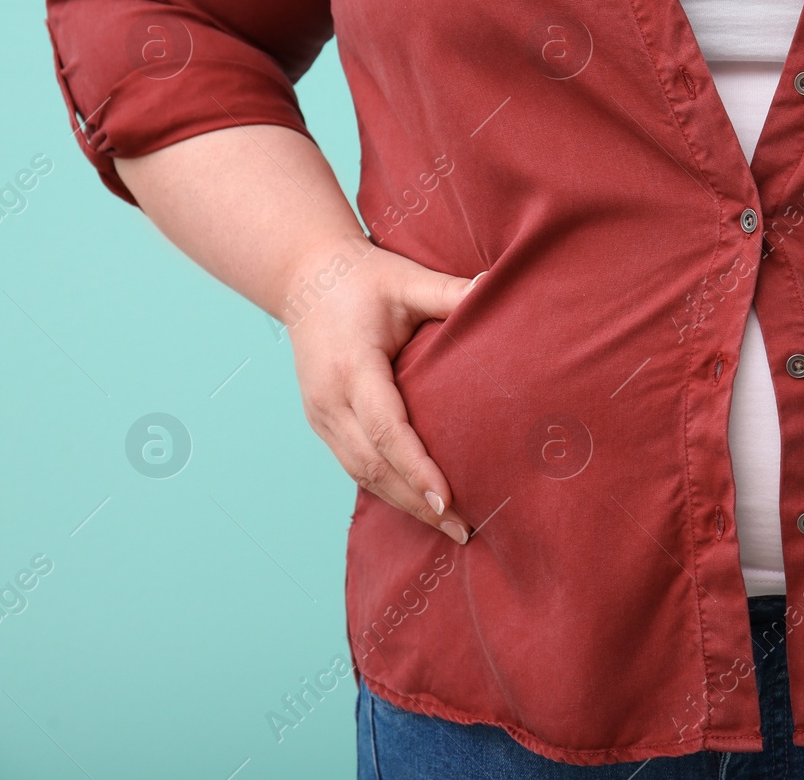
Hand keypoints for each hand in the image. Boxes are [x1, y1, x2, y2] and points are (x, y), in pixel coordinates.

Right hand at [282, 236, 482, 544]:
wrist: (303, 276)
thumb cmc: (363, 277)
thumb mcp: (407, 279)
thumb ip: (451, 292)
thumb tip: (500, 287)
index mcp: (352, 367)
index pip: (386, 428)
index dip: (416, 468)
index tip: (447, 500)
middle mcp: (329, 400)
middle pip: (373, 466)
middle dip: (417, 502)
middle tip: (464, 529)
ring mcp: (320, 415)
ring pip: (361, 474)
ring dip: (403, 504)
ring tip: (449, 527)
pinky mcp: (321, 422)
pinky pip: (354, 466)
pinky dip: (386, 489)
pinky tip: (418, 505)